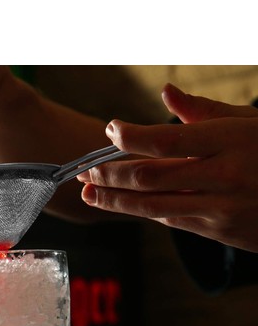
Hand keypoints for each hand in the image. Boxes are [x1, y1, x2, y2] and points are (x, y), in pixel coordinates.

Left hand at [78, 83, 257, 251]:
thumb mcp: (252, 123)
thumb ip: (205, 111)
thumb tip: (165, 92)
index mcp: (230, 141)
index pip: (164, 141)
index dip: (129, 137)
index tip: (110, 129)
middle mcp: (222, 177)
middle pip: (149, 178)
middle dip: (110, 174)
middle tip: (84, 169)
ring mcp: (220, 209)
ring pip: (153, 207)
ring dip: (116, 200)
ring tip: (89, 194)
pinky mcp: (220, 232)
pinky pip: (174, 221)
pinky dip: (146, 211)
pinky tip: (126, 204)